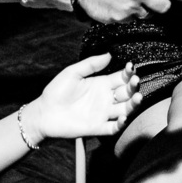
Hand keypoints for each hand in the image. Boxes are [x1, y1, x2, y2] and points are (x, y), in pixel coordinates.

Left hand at [24, 54, 141, 140]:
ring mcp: (103, 113)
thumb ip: (91, 64)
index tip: (131, 67)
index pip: (121, 78)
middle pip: (126, 93)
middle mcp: (105, 98)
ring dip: (133, 104)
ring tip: (138, 97)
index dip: (128, 73)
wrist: (44, 113)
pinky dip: (121, 124)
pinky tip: (123, 117)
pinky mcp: (97, 127)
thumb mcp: (72, 72)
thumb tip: (109, 55)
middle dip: (133, 87)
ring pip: (125, 109)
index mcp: (101, 84)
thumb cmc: (56, 91)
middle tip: (136, 81)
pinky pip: (113, 127)